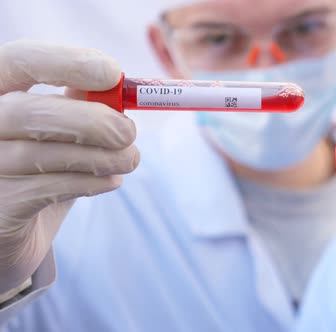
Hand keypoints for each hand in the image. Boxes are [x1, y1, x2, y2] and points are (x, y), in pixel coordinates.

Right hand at [0, 40, 138, 292]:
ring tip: (130, 159)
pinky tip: (111, 180)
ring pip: (42, 155)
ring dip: (101, 157)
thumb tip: (116, 86)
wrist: (13, 227)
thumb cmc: (38, 164)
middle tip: (129, 132)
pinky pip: (48, 190)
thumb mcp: (55, 126)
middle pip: (27, 112)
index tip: (113, 73)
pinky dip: (90, 182)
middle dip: (91, 121)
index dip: (66, 62)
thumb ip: (76, 102)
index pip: (17, 60)